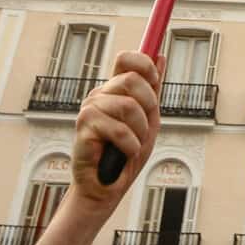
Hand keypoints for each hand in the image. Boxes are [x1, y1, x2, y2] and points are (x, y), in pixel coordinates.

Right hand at [70, 51, 162, 206]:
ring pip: (129, 106)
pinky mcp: (84, 127)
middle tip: (144, 126)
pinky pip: (119, 129)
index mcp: (114, 90)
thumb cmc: (126, 155)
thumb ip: (153, 90)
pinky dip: (131, 145)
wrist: (107, 187)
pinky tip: (125, 152)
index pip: (126, 59)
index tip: (155, 79)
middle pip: (132, 79)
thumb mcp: (148, 119)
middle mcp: (100, 95)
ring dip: (140, 131)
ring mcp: (89, 109)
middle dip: (149, 104)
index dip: (144, 63)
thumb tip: (160, 57)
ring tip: (133, 145)